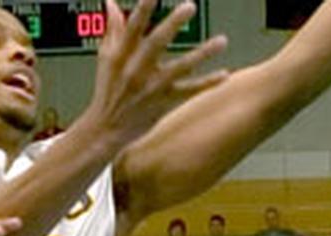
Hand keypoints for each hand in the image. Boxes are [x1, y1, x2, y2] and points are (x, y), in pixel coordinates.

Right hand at [78, 0, 228, 145]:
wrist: (106, 129)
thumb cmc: (108, 90)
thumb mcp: (106, 58)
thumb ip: (112, 29)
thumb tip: (110, 3)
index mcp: (120, 56)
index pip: (132, 28)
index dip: (143, 9)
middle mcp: (136, 70)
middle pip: (156, 43)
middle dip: (172, 24)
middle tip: (189, 6)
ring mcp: (151, 87)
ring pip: (179, 68)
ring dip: (202, 54)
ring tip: (222, 41)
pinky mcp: (163, 103)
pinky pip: (189, 92)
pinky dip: (207, 83)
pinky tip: (225, 74)